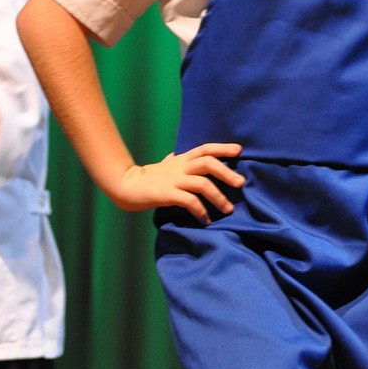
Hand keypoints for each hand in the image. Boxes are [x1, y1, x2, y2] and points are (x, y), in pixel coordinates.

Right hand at [112, 142, 244, 220]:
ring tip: (228, 209)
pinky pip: (189, 201)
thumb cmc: (148, 177)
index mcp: (182, 159)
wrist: (126, 186)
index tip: (239, 150)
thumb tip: (178, 155)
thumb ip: (175, 161)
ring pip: (202, 183)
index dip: (222, 148)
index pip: (205, 148)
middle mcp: (180, 167)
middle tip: (241, 183)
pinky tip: (206, 220)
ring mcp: (174, 180)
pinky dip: (200, 211)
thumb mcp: (165, 166)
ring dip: (218, 197)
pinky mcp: (167, 194)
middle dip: (226, 172)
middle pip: (208, 163)